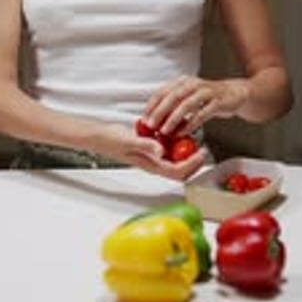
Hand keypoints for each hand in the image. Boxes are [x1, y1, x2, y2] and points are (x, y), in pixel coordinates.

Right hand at [92, 123, 207, 181]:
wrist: (98, 136)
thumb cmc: (109, 141)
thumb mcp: (128, 141)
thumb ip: (145, 145)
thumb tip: (161, 151)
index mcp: (150, 165)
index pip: (177, 172)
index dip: (192, 165)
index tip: (201, 153)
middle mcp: (153, 162)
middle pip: (180, 169)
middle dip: (193, 161)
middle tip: (202, 149)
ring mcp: (151, 155)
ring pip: (174, 158)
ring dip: (185, 152)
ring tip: (193, 139)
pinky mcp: (149, 147)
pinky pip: (166, 148)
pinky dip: (174, 141)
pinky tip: (176, 130)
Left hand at [142, 76, 249, 136]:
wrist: (236, 93)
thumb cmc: (210, 98)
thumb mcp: (190, 97)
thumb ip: (175, 105)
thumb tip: (156, 119)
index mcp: (183, 82)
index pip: (162, 91)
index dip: (152, 105)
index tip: (143, 118)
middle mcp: (193, 84)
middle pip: (172, 96)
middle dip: (159, 112)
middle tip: (151, 125)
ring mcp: (206, 92)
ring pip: (186, 104)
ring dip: (173, 119)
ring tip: (165, 131)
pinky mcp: (218, 101)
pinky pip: (202, 113)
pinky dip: (191, 123)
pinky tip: (183, 132)